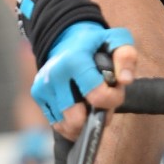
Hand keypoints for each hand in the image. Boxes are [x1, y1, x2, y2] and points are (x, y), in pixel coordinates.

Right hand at [31, 21, 135, 139]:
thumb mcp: (117, 41)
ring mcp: (43, 86)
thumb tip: (125, 80)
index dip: (113, 100)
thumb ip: (126, 57)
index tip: (116, 90)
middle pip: (78, 119)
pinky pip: (57, 124)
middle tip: (103, 101)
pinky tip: (79, 109)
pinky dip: (71, 124)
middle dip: (96, 116)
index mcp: (74, 60)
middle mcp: (54, 75)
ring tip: (91, 104)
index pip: (97, 97)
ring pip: (67, 126)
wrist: (67, 38)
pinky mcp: (37, 95)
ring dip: (84, 122)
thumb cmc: (96, 44)